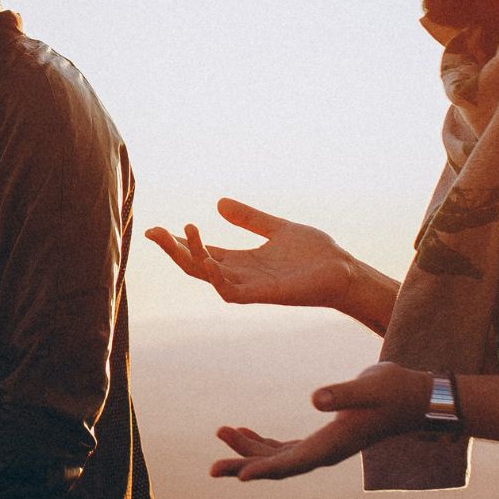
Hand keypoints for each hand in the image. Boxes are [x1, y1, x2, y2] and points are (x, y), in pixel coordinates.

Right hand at [145, 198, 355, 308]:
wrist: (344, 271)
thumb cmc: (315, 254)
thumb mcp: (276, 228)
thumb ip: (249, 218)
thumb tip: (219, 203)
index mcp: (242, 261)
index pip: (202, 252)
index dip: (180, 242)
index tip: (156, 228)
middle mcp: (241, 275)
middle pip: (196, 265)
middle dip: (174, 250)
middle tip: (154, 232)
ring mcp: (250, 287)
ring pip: (208, 277)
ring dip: (190, 258)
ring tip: (179, 234)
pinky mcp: (263, 295)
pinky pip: (231, 291)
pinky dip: (215, 278)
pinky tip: (206, 260)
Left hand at [210, 363, 431, 480]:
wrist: (416, 397)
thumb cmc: (395, 391)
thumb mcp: (369, 387)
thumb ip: (342, 394)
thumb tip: (314, 399)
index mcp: (333, 445)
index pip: (292, 463)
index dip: (264, 470)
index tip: (238, 477)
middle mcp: (325, 451)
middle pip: (278, 466)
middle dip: (244, 465)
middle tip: (212, 468)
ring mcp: (324, 446)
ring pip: (278, 456)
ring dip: (249, 449)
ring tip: (221, 434)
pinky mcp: (324, 436)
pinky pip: (287, 447)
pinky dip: (264, 441)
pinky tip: (245, 431)